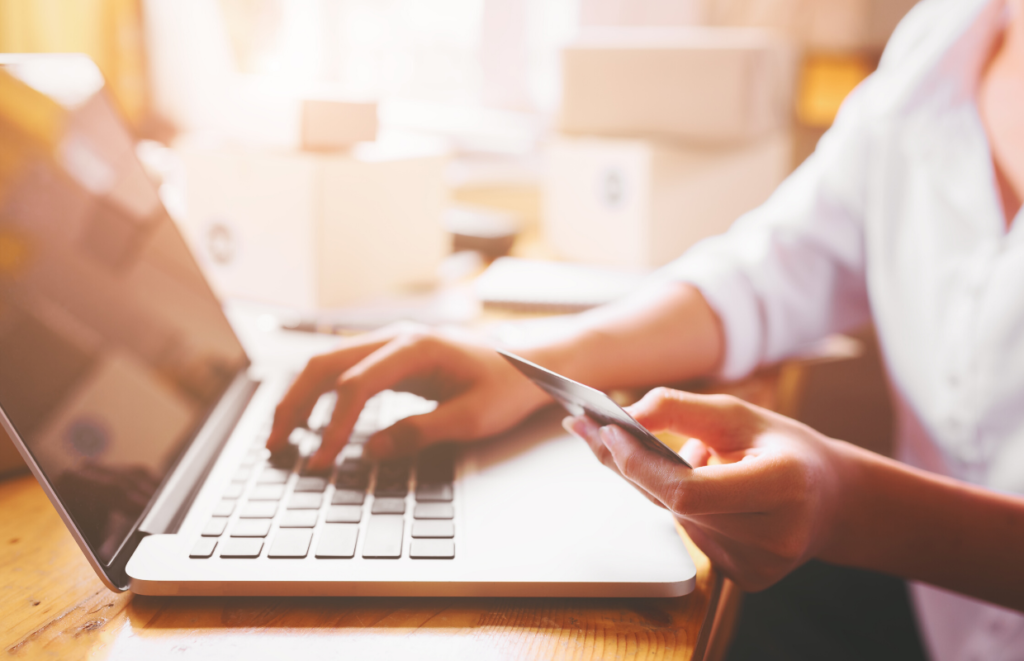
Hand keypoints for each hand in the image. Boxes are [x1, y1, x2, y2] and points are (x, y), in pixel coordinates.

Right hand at [267, 324, 550, 470]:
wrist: (531, 364)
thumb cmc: (507, 387)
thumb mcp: (472, 418)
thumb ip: (421, 433)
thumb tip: (372, 452)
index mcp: (417, 347)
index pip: (357, 385)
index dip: (334, 425)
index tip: (322, 460)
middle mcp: (396, 337)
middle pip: (326, 364)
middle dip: (295, 404)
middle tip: (276, 444)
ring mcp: (391, 343)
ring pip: (328, 362)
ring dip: (301, 395)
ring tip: (282, 435)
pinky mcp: (392, 356)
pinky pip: (344, 369)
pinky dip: (320, 392)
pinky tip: (310, 419)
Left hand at [565, 387, 849, 591]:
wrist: (834, 501)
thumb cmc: (786, 449)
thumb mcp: (740, 414)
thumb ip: (680, 408)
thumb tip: (625, 416)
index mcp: (783, 487)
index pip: (687, 490)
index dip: (640, 463)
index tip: (607, 430)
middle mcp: (772, 536)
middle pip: (674, 504)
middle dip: (632, 464)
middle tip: (595, 430)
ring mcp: (757, 565)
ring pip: (676, 518)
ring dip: (659, 483)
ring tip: (685, 454)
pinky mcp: (744, 578)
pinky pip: (689, 534)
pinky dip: (681, 505)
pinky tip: (703, 485)